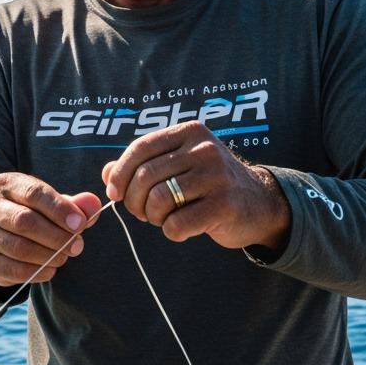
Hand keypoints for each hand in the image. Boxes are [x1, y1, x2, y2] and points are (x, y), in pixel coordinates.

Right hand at [0, 173, 102, 286]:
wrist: (1, 239)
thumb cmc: (34, 216)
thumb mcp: (54, 206)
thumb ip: (75, 205)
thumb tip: (92, 204)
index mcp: (7, 184)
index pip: (34, 193)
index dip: (60, 209)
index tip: (81, 224)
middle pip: (24, 221)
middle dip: (56, 236)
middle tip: (77, 246)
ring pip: (19, 247)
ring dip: (48, 255)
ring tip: (64, 257)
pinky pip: (12, 269)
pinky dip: (36, 272)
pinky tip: (50, 270)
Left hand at [102, 122, 289, 250]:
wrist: (259, 203)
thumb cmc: (209, 184)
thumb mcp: (179, 165)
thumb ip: (142, 166)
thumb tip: (107, 174)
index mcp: (190, 133)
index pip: (140, 148)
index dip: (120, 173)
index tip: (114, 192)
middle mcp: (204, 149)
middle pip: (145, 177)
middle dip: (134, 201)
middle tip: (143, 212)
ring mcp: (216, 176)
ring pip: (159, 200)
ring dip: (153, 217)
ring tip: (163, 219)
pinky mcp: (224, 205)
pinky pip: (177, 224)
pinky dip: (171, 232)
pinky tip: (181, 229)